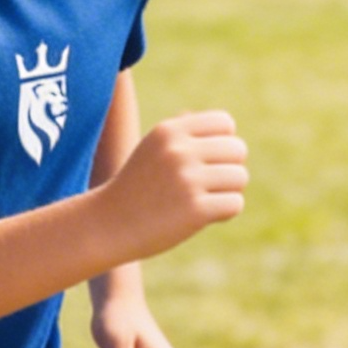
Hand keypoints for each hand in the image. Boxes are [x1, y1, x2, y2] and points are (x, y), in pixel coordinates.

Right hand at [97, 110, 247, 261]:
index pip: (225, 123)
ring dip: (227, 192)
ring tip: (203, 200)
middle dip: (228, 168)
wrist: (108, 225)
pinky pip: (234, 204)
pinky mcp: (195, 210)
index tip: (207, 161)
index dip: (222, 143)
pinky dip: (224, 212)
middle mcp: (178, 150)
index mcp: (170, 130)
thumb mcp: (154, 149)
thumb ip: (186, 133)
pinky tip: (202, 216)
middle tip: (207, 185)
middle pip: (238, 150)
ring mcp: (187, 180)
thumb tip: (225, 125)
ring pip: (240, 177)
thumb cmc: (137, 186)